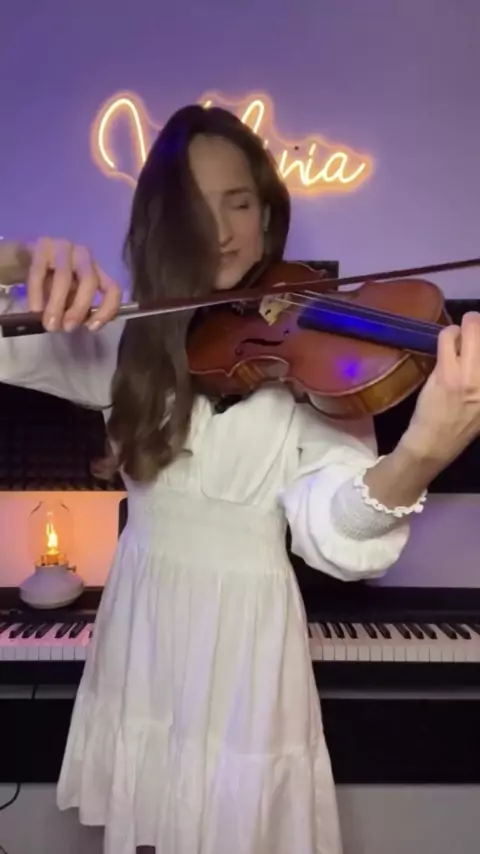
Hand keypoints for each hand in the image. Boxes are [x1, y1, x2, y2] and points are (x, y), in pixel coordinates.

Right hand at [26, 237, 121, 331]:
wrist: (22, 259)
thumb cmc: (49, 282)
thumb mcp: (67, 298)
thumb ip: (75, 309)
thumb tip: (72, 325)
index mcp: (96, 270)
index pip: (113, 289)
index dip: (107, 310)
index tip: (92, 328)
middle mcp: (84, 256)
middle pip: (89, 281)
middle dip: (79, 308)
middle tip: (67, 328)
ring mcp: (63, 247)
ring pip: (64, 277)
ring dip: (57, 304)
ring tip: (49, 324)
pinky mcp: (41, 245)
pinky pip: (39, 272)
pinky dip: (37, 293)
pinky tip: (34, 309)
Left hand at [401, 312, 479, 465]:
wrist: (435, 443)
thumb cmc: (462, 424)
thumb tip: (478, 350)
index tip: (479, 342)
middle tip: (475, 325)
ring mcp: (470, 375)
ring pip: (473, 329)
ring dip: (468, 324)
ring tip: (462, 332)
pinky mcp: (447, 373)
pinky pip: (448, 338)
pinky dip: (449, 333)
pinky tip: (447, 340)